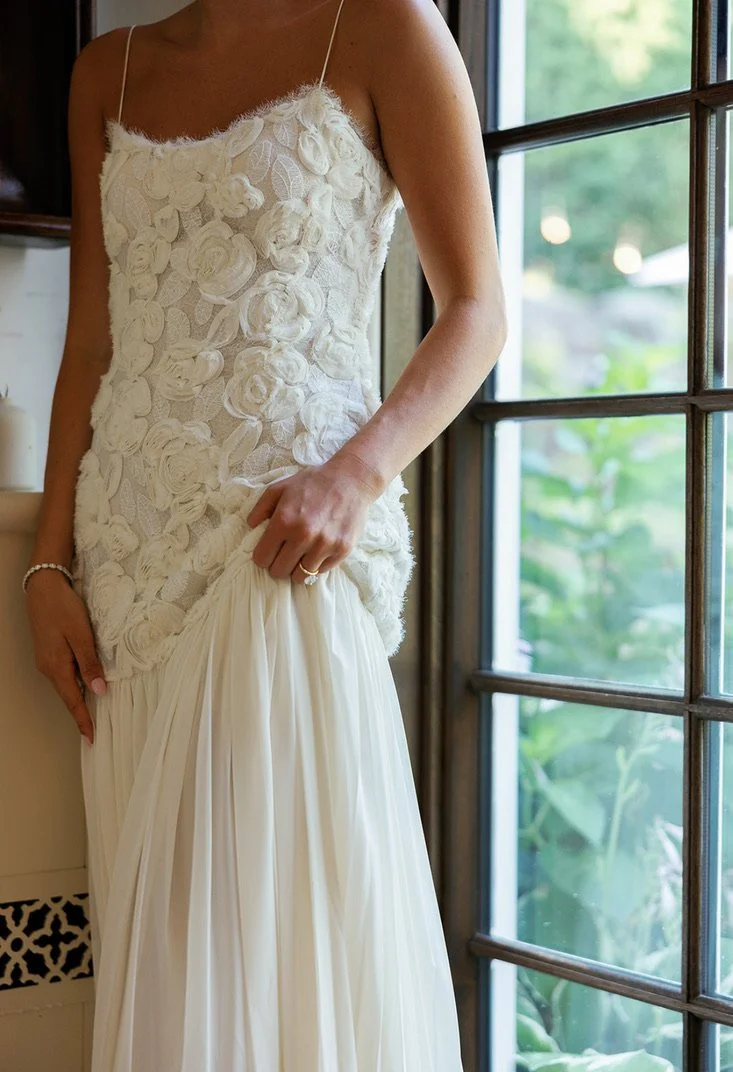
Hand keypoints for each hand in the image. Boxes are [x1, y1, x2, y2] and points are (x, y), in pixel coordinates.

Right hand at [24, 569, 105, 744]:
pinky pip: (65, 673)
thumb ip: (90, 664)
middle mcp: (49, 668)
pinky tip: (87, 683)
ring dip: (79, 698)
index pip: (73, 701)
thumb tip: (100, 690)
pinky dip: (76, 683)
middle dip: (81, 713)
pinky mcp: (50, 652)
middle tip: (95, 730)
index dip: (83, 720)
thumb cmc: (63, 608)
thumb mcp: (81, 635)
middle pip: (69, 696)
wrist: (43, 588)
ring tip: (93, 712)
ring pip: (67, 685)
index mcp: (57, 667)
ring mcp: (47, 660)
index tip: (91, 739)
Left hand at [245, 451, 384, 583]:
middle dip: (278, 564)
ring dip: (297, 567)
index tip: (268, 552)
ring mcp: (324, 545)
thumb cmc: (313, 482)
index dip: (262, 556)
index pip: (262, 558)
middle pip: (279, 571)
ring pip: (300, 576)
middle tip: (284, 554)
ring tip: (301, 554)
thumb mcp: (280, 487)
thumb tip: (250, 526)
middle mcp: (303, 536)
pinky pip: (321, 571)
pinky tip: (317, 551)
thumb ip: (260, 507)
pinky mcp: (342, 550)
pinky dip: (316, 565)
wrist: (351, 480)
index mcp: (284, 521)